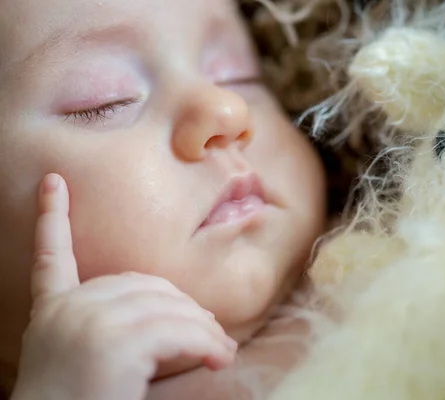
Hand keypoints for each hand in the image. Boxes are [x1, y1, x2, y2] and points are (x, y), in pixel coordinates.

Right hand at [10, 173, 236, 399]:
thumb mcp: (87, 355)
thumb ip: (119, 321)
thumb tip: (188, 312)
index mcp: (52, 310)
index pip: (50, 255)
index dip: (52, 217)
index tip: (54, 181)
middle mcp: (68, 308)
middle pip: (144, 285)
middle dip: (185, 309)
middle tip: (214, 333)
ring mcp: (89, 320)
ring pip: (168, 307)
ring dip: (204, 331)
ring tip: (222, 352)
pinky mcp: (114, 342)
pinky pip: (179, 332)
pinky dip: (206, 346)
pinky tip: (219, 359)